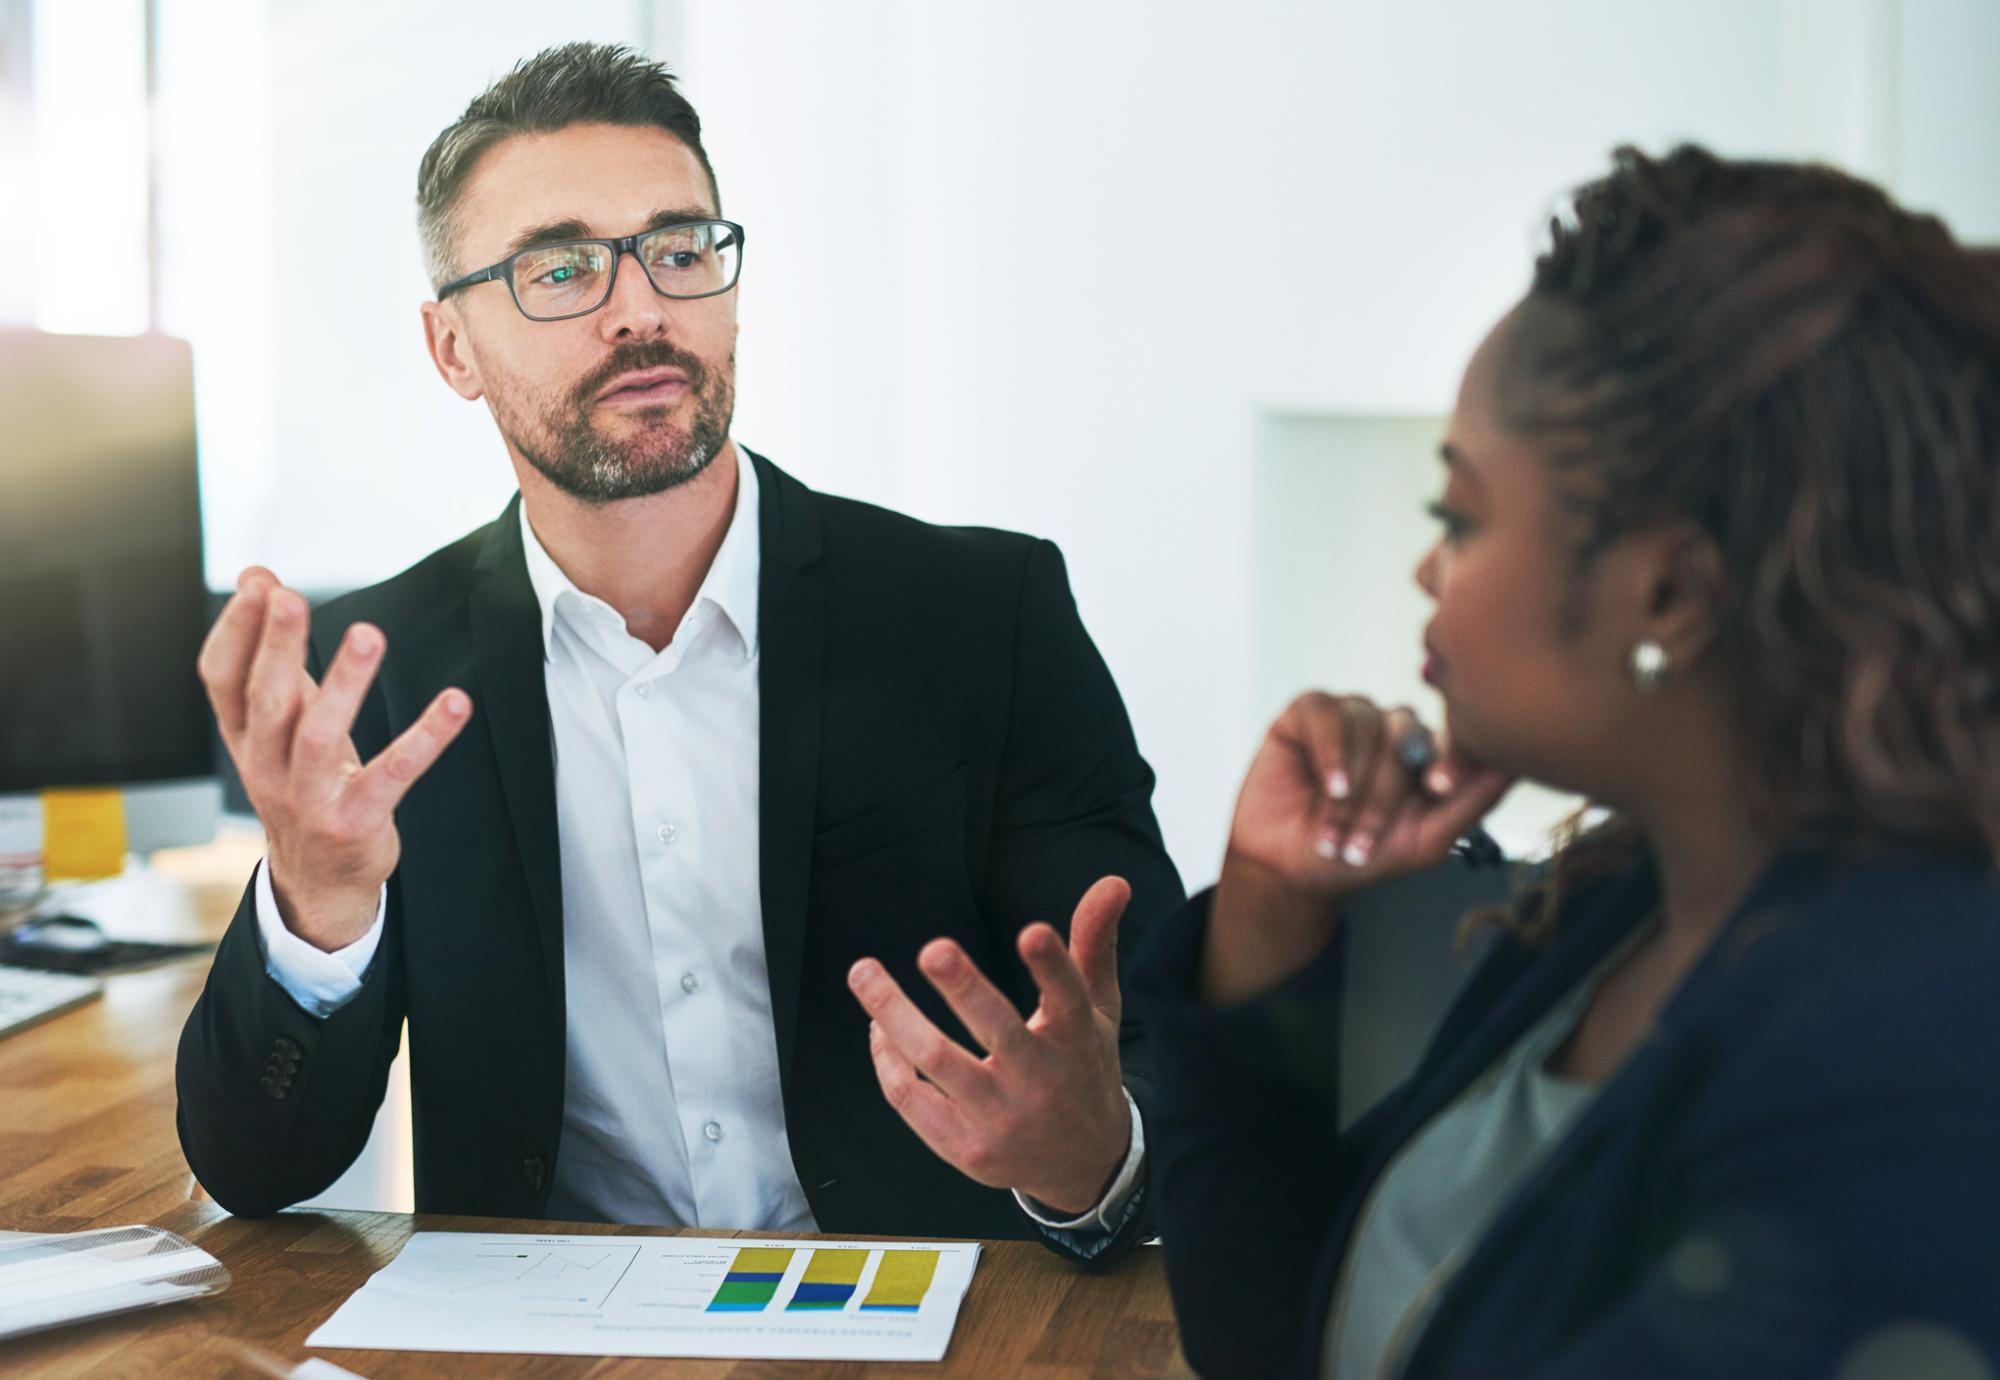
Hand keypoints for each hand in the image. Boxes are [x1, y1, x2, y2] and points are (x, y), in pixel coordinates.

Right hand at [197, 567, 471, 950]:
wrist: (318, 878)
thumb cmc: (302, 781)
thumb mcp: (277, 724)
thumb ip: (271, 653)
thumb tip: (257, 576)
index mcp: (244, 738)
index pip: (222, 679)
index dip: (234, 631)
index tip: (257, 583)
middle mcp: (266, 767)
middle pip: (267, 701)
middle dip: (278, 648)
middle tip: (291, 598)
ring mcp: (308, 798)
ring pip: (319, 736)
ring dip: (344, 684)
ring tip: (367, 635)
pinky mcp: (355, 821)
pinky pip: (393, 774)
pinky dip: (425, 738)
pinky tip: (454, 703)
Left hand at [847, 876, 1134, 1217]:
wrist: (1084, 1165)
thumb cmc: (1083, 1068)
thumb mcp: (1099, 1009)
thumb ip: (1094, 943)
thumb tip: (1112, 881)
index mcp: (1078, 1041)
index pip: (1069, 999)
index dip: (1052, 966)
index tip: (1032, 931)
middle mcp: (1042, 1082)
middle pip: (998, 1031)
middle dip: (964, 988)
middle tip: (933, 949)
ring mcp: (1002, 1120)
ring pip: (938, 1062)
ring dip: (895, 1015)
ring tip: (864, 972)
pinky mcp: (967, 1150)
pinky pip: (912, 1100)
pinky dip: (887, 1060)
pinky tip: (879, 1026)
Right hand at [1203, 693, 1512, 1004]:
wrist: (1288, 868)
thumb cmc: (1357, 857)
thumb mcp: (1425, 841)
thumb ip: (1471, 803)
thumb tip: (1515, 766)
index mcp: (1429, 754)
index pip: (1452, 736)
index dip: (1448, 758)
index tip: (1437, 788)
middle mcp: (1393, 729)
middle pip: (1406, 735)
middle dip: (1382, 795)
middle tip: (1360, 844)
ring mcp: (1352, 715)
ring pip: (1366, 724)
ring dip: (1351, 782)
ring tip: (1333, 825)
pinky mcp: (1308, 711)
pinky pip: (1326, 712)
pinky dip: (1328, 751)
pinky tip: (1328, 785)